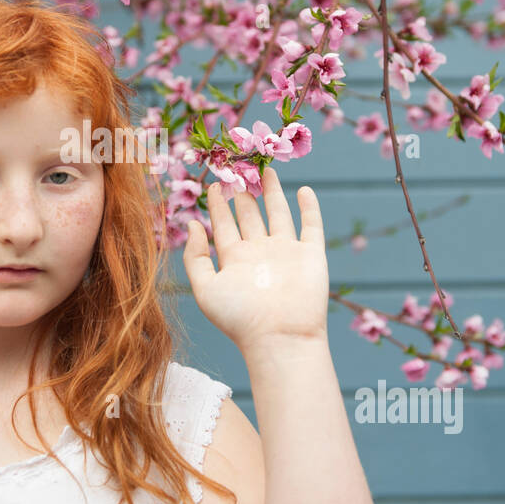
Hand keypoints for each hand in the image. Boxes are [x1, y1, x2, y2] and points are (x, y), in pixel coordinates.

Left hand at [182, 166, 328, 353]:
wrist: (279, 337)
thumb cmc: (239, 318)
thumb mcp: (205, 289)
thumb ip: (195, 257)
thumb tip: (193, 225)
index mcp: (234, 260)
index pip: (223, 225)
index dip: (218, 204)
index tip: (214, 181)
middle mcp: (259, 253)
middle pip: (249, 215)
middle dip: (243, 192)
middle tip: (238, 166)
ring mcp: (285, 253)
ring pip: (278, 215)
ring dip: (273, 193)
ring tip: (266, 171)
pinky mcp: (310, 255)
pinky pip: (311, 226)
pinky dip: (309, 208)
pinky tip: (304, 190)